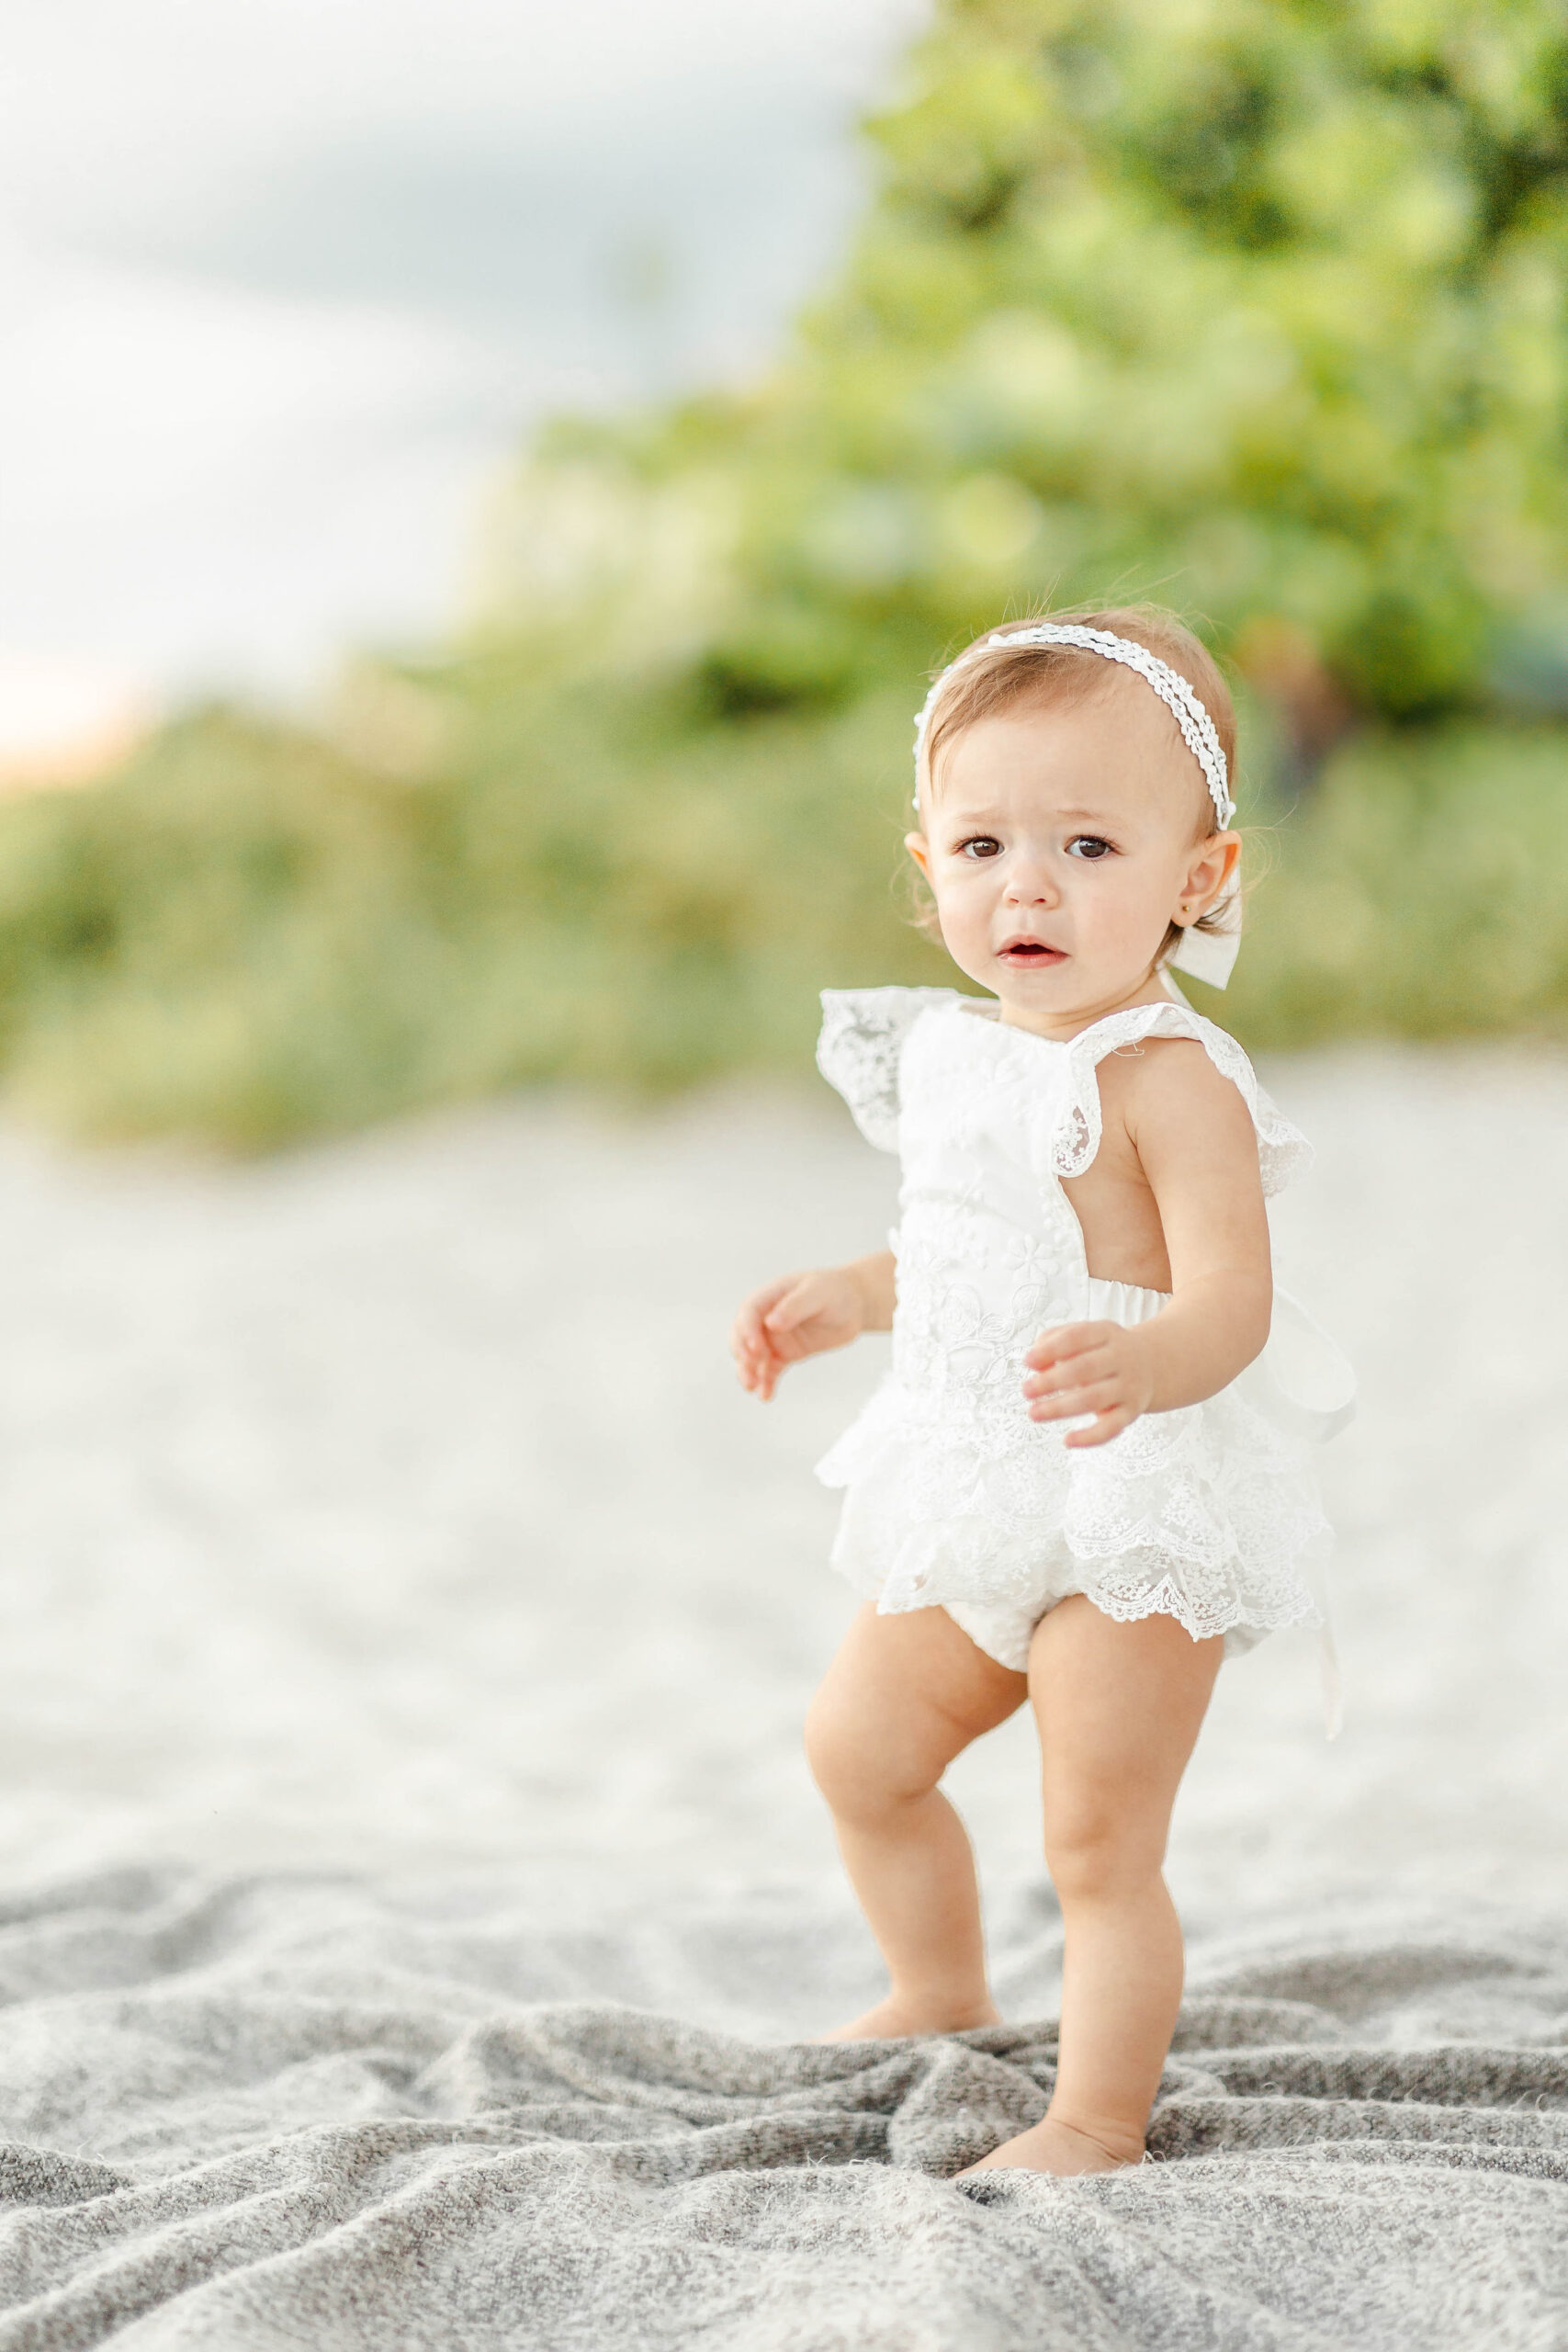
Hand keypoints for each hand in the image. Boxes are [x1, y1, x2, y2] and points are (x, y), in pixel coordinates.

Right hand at [731, 1266, 869, 1400]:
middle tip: (750, 1372)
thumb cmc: (835, 1291)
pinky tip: (765, 1396)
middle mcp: (767, 1317)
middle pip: (743, 1336)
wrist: (855, 1304)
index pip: (749, 1312)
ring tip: (752, 1388)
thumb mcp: (817, 1293)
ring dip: (749, 1372)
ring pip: (753, 1357)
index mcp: (771, 1296)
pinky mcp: (786, 1353)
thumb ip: (794, 1307)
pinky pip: (771, 1370)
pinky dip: (766, 1383)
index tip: (756, 1349)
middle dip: (742, 1354)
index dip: (747, 1331)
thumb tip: (770, 1323)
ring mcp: (775, 1337)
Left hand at [1022, 1321, 1154, 1448]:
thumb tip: (1035, 1362)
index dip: (1051, 1349)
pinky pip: (1112, 1428)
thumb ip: (1054, 1340)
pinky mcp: (1131, 1412)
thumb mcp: (1084, 1335)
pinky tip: (1067, 1441)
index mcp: (1106, 1333)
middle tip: (1026, 1390)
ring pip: (1094, 1398)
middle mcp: (1121, 1358)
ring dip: (1060, 1408)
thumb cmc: (1104, 1350)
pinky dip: (1090, 1437)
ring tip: (1034, 1413)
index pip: (1077, 1337)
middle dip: (1051, 1381)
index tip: (1028, 1361)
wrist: (1152, 1365)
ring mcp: (1128, 1386)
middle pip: (1085, 1368)